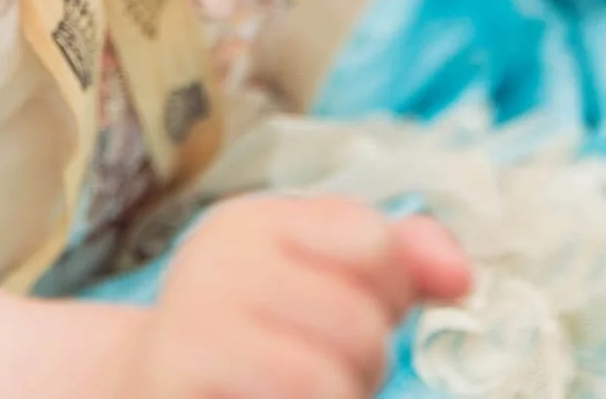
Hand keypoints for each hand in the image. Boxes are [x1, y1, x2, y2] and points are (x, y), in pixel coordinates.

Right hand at [127, 197, 472, 398]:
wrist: (145, 391)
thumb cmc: (254, 340)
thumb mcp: (317, 277)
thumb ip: (398, 260)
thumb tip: (461, 277)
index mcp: (245, 224)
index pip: (375, 246)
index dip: (386, 292)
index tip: (351, 308)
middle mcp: (209, 270)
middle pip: (358, 325)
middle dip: (362, 366)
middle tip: (318, 372)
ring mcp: (187, 342)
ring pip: (327, 384)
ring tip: (291, 394)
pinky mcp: (176, 389)